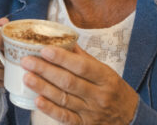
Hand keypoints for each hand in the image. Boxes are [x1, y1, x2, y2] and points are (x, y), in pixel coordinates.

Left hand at [21, 44, 138, 124]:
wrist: (130, 118)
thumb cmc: (113, 90)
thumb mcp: (105, 71)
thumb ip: (83, 57)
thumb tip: (62, 39)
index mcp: (105, 78)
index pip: (82, 66)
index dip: (62, 58)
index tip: (44, 49)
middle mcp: (98, 96)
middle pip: (69, 82)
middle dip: (45, 70)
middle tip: (27, 61)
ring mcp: (91, 112)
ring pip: (64, 99)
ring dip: (43, 87)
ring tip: (27, 76)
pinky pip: (65, 117)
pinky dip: (50, 109)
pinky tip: (37, 100)